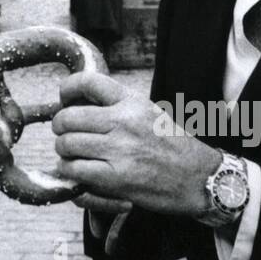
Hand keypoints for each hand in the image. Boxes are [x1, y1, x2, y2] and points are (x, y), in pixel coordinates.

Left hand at [51, 72, 219, 217]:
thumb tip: (81, 102)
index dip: (67, 89)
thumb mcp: (149, 112)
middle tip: (63, 133)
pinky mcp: (117, 178)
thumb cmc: (174, 146)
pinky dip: (69, 172)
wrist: (201, 178)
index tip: (64, 99)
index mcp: (132, 102)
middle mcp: (123, 121)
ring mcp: (119, 150)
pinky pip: (75, 171)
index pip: (87, 82)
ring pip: (67, 145)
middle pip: (68, 117)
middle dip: (59, 127)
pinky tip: (76, 172)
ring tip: (70, 155)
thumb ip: (119, 105)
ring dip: (63, 152)